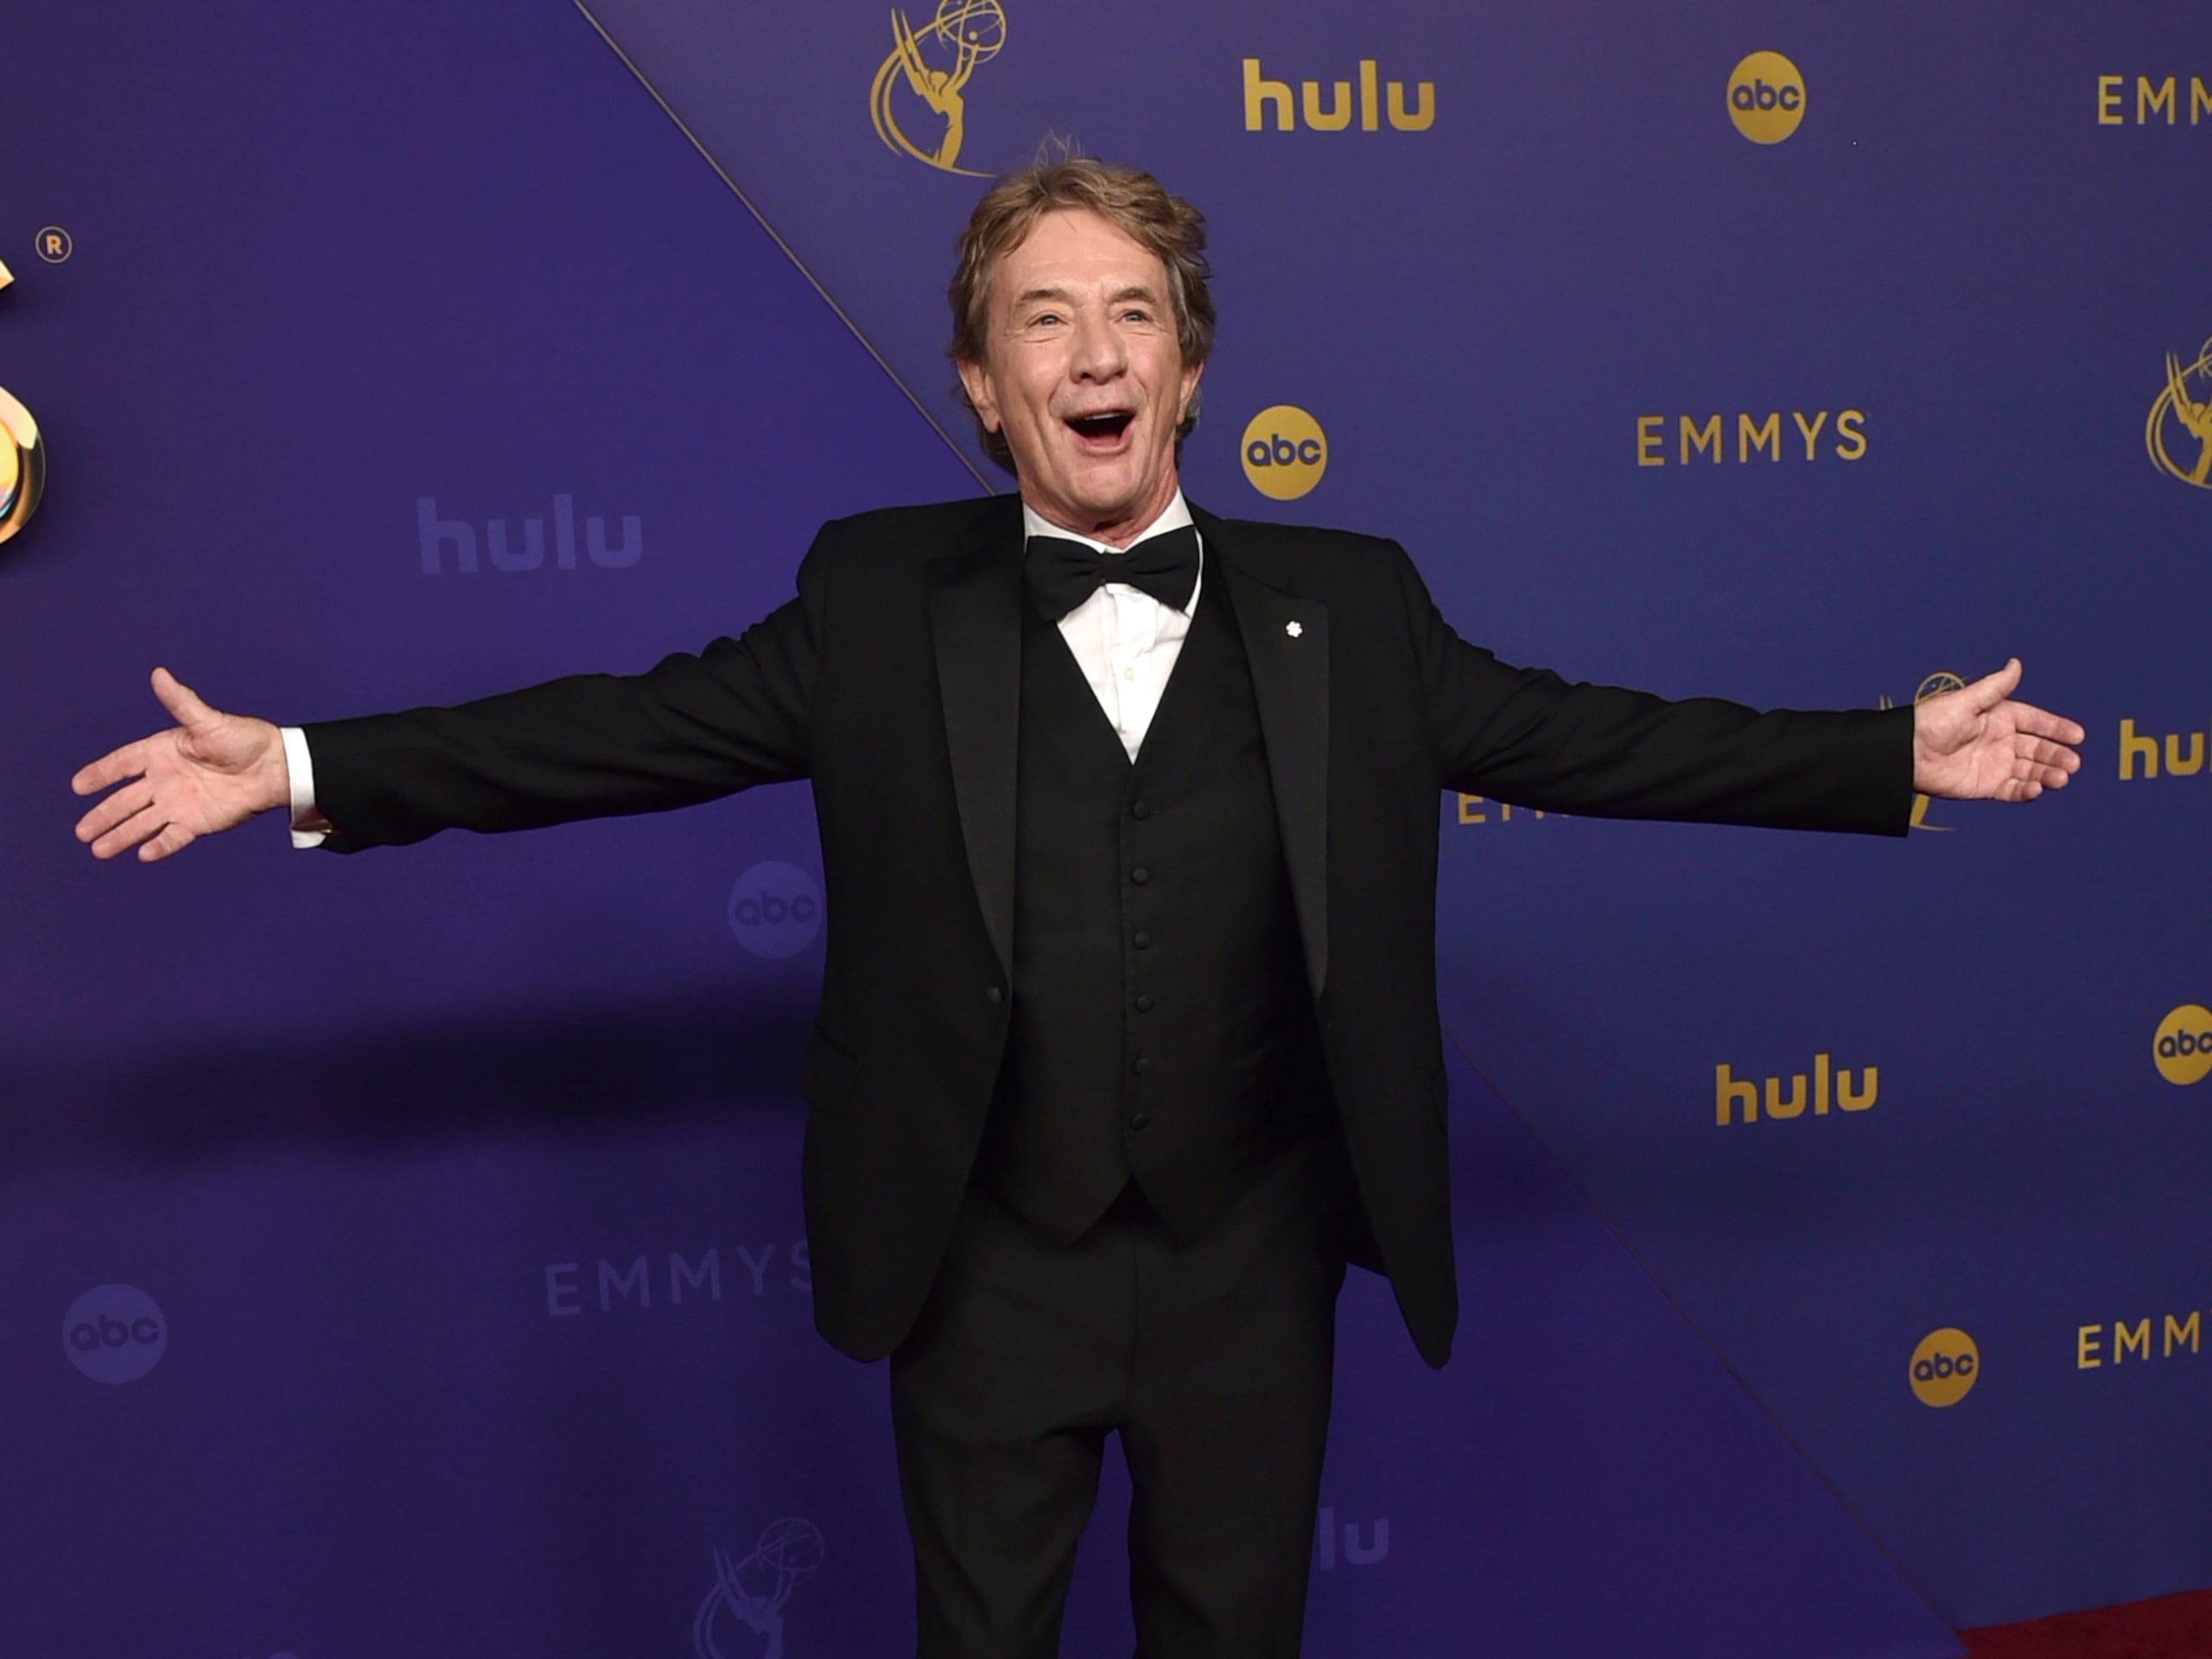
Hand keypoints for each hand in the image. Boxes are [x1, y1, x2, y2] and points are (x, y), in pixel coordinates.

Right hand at [72, 668, 289, 859]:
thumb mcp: (208, 721)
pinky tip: (142, 854)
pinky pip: (173, 836)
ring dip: (121, 835)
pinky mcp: (197, 821)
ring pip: (143, 822)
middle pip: (126, 800)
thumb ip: (181, 702)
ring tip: (97, 849)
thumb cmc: (243, 739)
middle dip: (103, 814)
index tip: (78, 786)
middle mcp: (165, 780)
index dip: (100, 774)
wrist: (275, 767)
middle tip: (80, 831)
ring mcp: (179, 803)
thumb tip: (159, 673)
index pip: (123, 764)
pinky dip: (159, 845)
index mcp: (161, 752)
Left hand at [1911, 659, 2083, 801]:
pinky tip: (2037, 789)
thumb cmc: (1930, 722)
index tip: (2078, 735)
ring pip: (2030, 770)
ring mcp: (1994, 764)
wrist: (1906, 753)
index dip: (2057, 727)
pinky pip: (2012, 790)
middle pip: (2038, 748)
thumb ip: (1995, 687)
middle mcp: (2000, 740)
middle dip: (2057, 755)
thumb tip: (2015, 664)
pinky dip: (2026, 791)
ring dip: (2047, 774)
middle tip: (2073, 763)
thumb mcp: (1966, 701)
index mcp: (1999, 717)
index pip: (2036, 721)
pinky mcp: (1985, 785)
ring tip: (2061, 778)